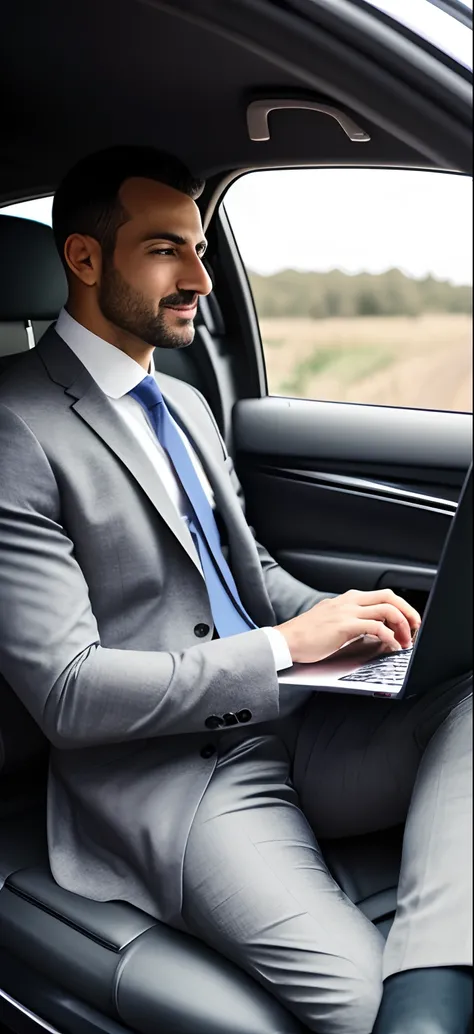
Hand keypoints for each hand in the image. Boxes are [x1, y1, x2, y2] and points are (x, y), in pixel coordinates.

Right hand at [276, 588, 421, 663]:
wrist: (286, 640)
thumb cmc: (305, 635)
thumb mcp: (331, 621)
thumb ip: (351, 622)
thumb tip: (372, 631)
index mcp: (346, 599)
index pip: (381, 596)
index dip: (400, 608)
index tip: (408, 622)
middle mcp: (349, 601)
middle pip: (389, 597)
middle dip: (407, 611)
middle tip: (415, 628)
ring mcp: (347, 612)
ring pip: (387, 609)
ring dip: (402, 625)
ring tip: (406, 641)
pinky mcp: (345, 626)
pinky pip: (377, 627)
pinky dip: (390, 637)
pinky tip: (392, 646)